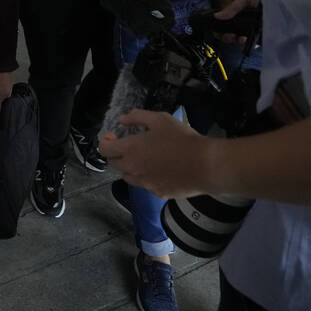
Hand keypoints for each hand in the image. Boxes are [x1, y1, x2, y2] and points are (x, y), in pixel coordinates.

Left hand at [98, 109, 215, 198]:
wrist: (205, 165)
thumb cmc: (181, 139)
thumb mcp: (159, 119)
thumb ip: (137, 117)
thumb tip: (122, 119)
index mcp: (130, 150)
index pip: (104, 149)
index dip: (105, 141)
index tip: (114, 136)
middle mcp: (133, 169)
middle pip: (114, 164)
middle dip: (116, 154)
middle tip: (128, 146)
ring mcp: (145, 184)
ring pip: (128, 177)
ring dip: (129, 167)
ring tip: (144, 158)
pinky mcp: (157, 193)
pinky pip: (146, 185)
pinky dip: (147, 177)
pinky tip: (160, 170)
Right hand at [214, 0, 260, 44]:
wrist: (286, 6)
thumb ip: (233, 7)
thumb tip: (217, 16)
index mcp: (242, 12)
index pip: (227, 22)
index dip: (221, 27)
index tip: (218, 31)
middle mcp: (246, 22)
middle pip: (231, 33)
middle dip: (226, 36)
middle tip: (228, 37)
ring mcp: (253, 31)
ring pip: (238, 40)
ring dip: (235, 40)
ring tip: (238, 39)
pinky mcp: (262, 39)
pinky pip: (250, 45)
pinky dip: (245, 45)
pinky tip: (245, 41)